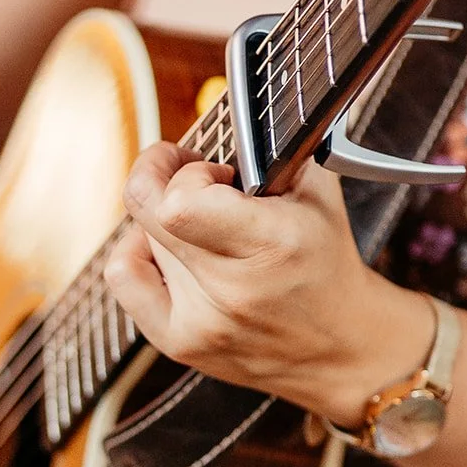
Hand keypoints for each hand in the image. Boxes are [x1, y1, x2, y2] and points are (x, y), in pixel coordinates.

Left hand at [104, 143, 430, 423]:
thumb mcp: (318, 194)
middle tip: (185, 171)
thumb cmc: (327, 265)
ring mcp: (201, 321)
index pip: (180, 201)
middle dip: (163, 176)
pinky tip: (164, 249)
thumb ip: (271, 151)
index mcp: (272, 245)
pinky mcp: (180, 343)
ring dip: (161, 221)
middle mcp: (232, 289)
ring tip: (196, 223)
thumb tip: (229, 117)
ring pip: (138, 239)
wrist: (341, 349)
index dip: (186, 172)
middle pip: (149, 212)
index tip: (211, 171)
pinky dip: (136, 252)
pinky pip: (124, 278)